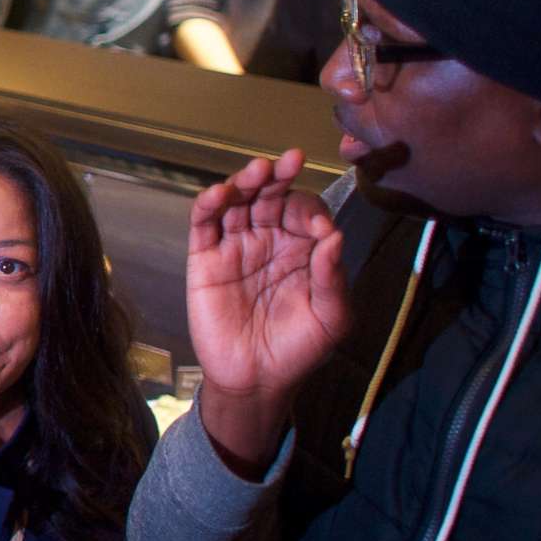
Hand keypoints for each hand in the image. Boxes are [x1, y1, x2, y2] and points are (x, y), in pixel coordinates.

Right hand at [186, 149, 349, 472]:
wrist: (255, 380)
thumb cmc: (298, 350)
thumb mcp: (331, 319)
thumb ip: (333, 279)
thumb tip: (335, 237)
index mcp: (302, 251)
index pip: (306, 213)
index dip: (312, 211)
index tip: (318, 228)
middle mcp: (269, 241)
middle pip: (272, 197)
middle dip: (281, 177)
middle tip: (290, 160)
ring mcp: (235, 247)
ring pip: (239, 202)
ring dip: (247, 182)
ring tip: (258, 170)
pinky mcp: (205, 259)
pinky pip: (205, 225)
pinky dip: (210, 205)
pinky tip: (221, 194)